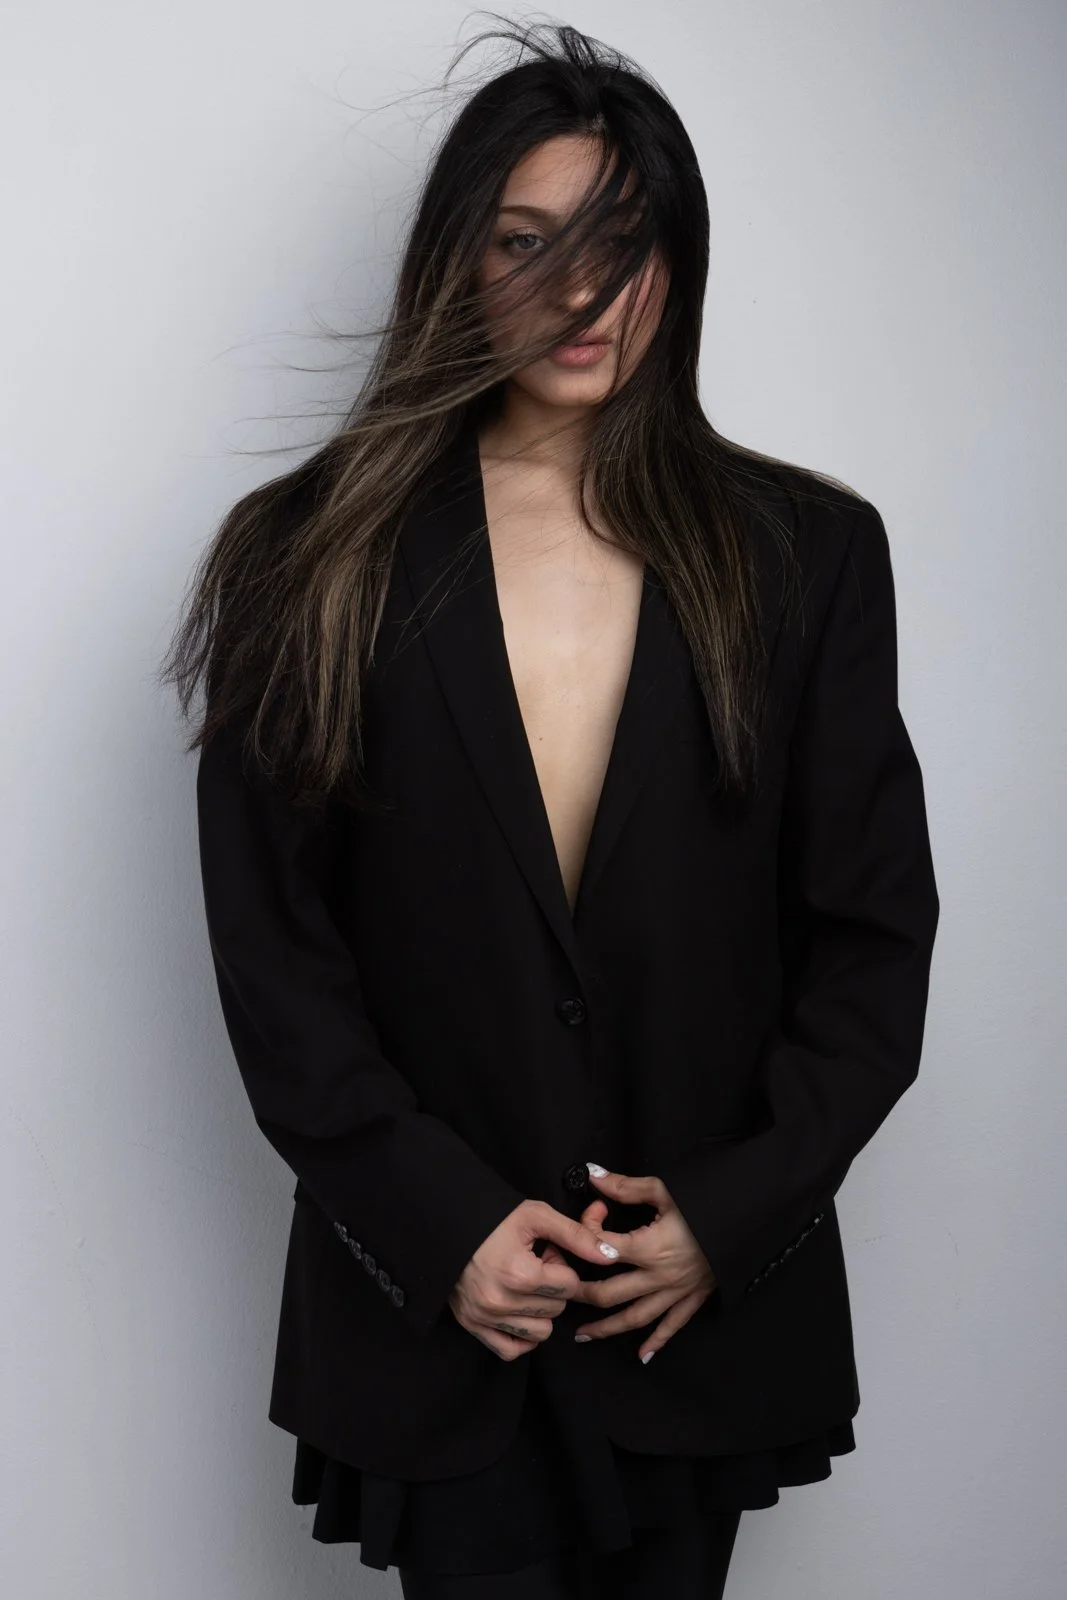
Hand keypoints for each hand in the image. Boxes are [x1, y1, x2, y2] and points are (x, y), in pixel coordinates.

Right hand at [449, 1197, 622, 1360]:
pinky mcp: (472, 1326)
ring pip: (540, 1332)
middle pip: (557, 1308)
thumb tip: (611, 1255)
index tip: (546, 1252)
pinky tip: (519, 1311)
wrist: (447, 1224)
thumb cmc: (493, 1216)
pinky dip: (521, 1336)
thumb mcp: (536, 1215)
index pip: (569, 1285)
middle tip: (534, 1265)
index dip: (562, 1265)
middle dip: (553, 1287)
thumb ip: (577, 1235)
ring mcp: (484, 1317)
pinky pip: (510, 1350)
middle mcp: (501, 1301)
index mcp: (519, 1273)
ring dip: (540, 1310)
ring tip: (524, 1284)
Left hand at [540, 1167, 716, 1363]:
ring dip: (607, 1328)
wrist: (747, 1221)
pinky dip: (657, 1342)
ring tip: (582, 1336)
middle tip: (562, 1295)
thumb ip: (626, 1187)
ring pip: (635, 1317)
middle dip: (583, 1295)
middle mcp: (658, 1275)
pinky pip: (672, 1325)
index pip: (602, 1248)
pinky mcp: (694, 1298)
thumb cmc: (706, 1202)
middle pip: (610, 1294)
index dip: (585, 1231)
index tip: (589, 1217)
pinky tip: (642, 1356)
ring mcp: (676, 1291)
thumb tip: (593, 1177)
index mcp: (648, 1247)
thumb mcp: (665, 1189)